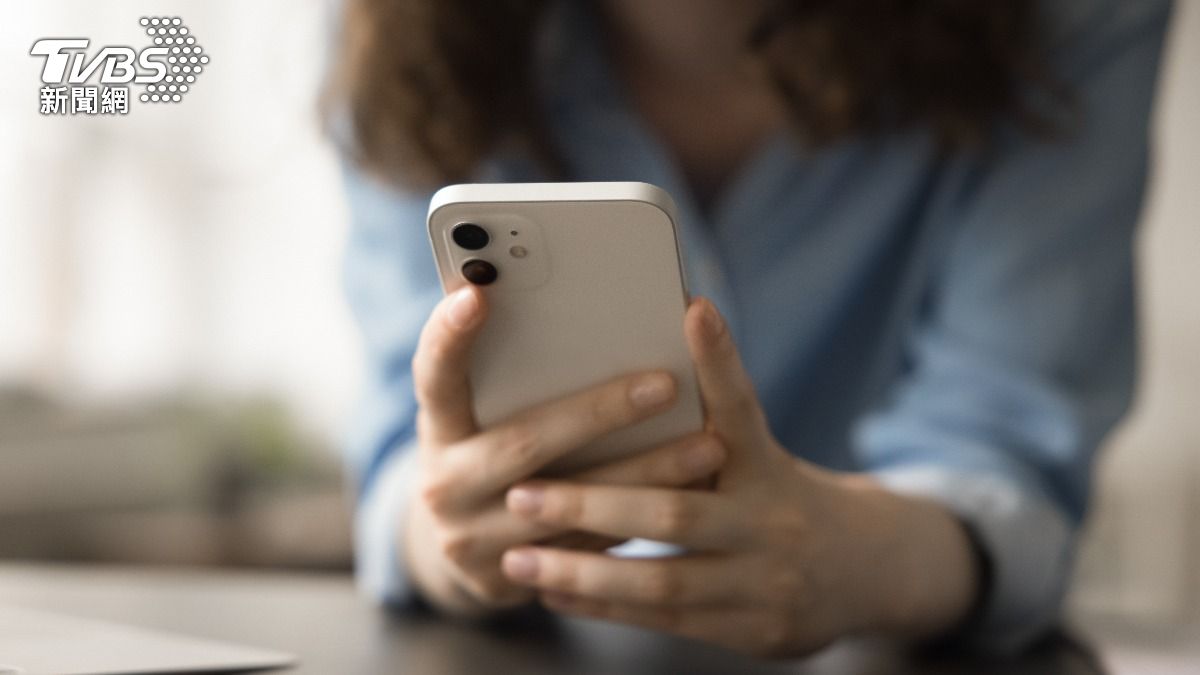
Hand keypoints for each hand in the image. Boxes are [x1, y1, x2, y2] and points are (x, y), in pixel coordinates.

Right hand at [404, 287, 727, 614]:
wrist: (463, 547)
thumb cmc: (489, 449)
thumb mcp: (483, 412)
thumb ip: (513, 371)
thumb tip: (589, 306)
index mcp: (438, 426)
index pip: (433, 373)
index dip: (449, 335)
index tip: (478, 293)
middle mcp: (444, 483)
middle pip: (524, 443)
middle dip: (599, 412)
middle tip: (665, 385)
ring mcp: (472, 539)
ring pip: (569, 505)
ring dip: (644, 474)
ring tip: (708, 446)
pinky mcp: (508, 579)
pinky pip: (588, 546)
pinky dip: (641, 516)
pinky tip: (693, 494)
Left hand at [499, 298, 979, 655]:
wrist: (866, 571)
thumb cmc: (780, 493)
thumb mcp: (759, 454)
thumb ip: (706, 420)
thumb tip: (650, 346)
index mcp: (769, 464)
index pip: (740, 405)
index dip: (719, 359)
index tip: (693, 309)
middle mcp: (772, 520)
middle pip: (675, 511)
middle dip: (592, 504)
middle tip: (524, 492)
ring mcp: (766, 581)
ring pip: (663, 580)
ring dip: (585, 571)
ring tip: (521, 558)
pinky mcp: (754, 630)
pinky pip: (667, 620)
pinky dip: (606, 606)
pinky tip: (556, 593)